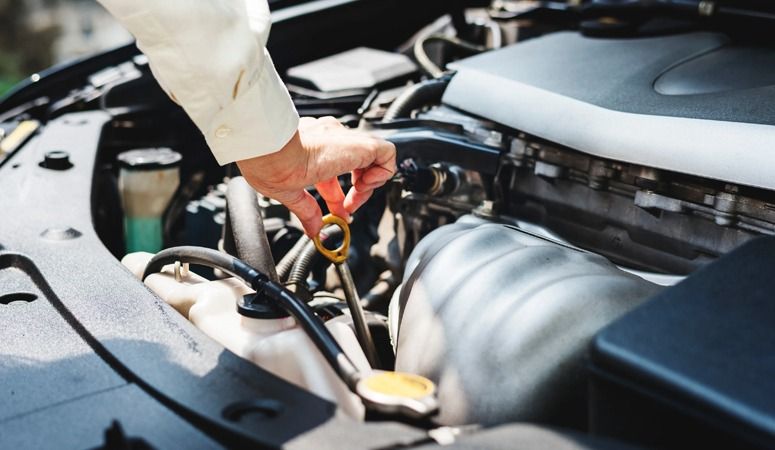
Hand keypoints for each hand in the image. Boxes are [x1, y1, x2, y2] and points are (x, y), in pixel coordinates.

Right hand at [236, 116, 396, 236]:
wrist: (269, 148)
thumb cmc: (267, 162)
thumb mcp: (288, 192)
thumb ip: (305, 211)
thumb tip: (312, 229)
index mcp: (312, 149)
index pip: (334, 172)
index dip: (338, 196)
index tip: (337, 213)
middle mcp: (329, 140)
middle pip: (355, 166)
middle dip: (356, 192)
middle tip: (347, 210)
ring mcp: (345, 140)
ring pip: (373, 157)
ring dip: (369, 184)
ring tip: (356, 198)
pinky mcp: (359, 144)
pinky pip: (386, 153)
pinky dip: (382, 173)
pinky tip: (364, 187)